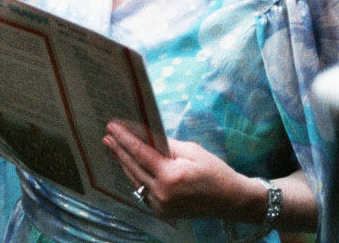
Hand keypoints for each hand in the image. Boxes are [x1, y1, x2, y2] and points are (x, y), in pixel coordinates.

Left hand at [102, 120, 261, 220]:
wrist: (232, 200)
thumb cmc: (215, 171)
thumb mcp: (192, 151)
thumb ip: (165, 144)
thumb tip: (144, 135)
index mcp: (171, 176)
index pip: (140, 153)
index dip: (124, 138)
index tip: (112, 126)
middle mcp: (162, 193)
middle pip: (133, 167)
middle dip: (118, 149)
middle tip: (107, 135)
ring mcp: (161, 206)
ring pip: (135, 180)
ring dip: (123, 163)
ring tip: (113, 148)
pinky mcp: (162, 212)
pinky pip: (143, 191)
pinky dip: (135, 177)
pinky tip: (128, 165)